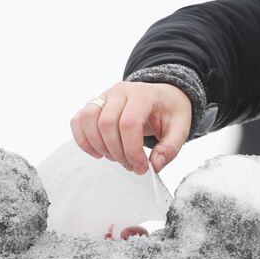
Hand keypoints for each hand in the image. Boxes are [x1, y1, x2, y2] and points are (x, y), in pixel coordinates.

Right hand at [70, 81, 191, 174]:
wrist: (163, 95)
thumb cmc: (170, 111)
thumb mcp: (180, 128)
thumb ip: (170, 148)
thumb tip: (154, 165)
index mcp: (144, 95)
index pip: (129, 123)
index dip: (132, 150)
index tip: (141, 167)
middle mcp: (121, 91)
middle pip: (107, 123)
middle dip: (117, 152)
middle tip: (131, 165)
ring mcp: (105, 96)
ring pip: (88, 119)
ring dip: (99, 146)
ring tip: (116, 157)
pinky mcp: (94, 104)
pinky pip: (78, 120)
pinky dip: (83, 140)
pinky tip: (98, 153)